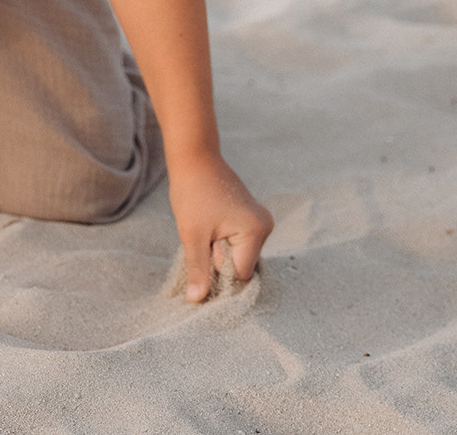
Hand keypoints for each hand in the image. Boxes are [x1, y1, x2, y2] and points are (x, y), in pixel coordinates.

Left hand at [169, 154, 272, 302]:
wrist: (193, 158)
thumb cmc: (192, 192)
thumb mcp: (192, 234)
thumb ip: (198, 269)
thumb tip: (198, 300)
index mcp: (256, 230)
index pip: (241, 274)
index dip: (219, 271)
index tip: (203, 252)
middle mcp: (264, 227)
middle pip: (241, 265)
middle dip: (219, 260)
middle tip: (203, 236)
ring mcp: (260, 221)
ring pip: (237, 255)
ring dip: (219, 250)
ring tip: (206, 228)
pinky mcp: (251, 218)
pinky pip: (237, 243)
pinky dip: (221, 241)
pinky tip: (209, 226)